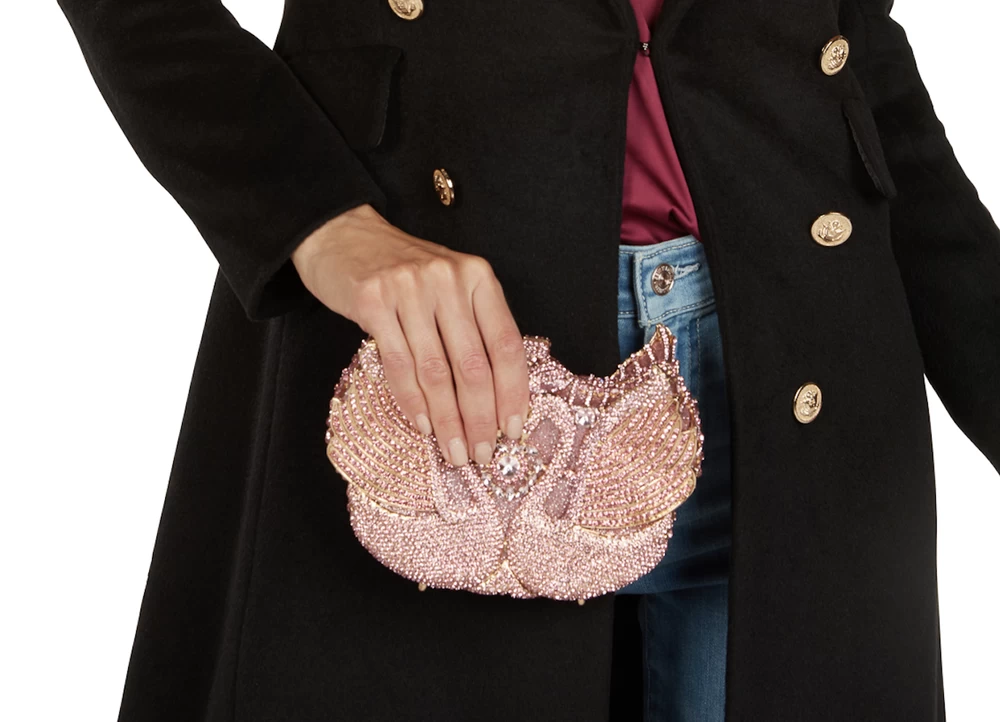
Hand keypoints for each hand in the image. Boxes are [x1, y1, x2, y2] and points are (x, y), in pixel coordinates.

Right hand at [292, 203, 529, 467]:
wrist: (341, 234)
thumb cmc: (401, 269)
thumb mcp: (449, 286)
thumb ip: (473, 326)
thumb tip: (495, 397)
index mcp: (478, 277)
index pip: (506, 344)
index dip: (513, 392)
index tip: (514, 429)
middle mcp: (448, 280)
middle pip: (474, 365)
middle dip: (481, 418)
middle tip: (482, 453)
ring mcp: (409, 289)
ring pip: (437, 372)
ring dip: (448, 420)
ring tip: (455, 451)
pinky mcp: (373, 301)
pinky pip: (399, 365)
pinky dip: (413, 402)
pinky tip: (423, 426)